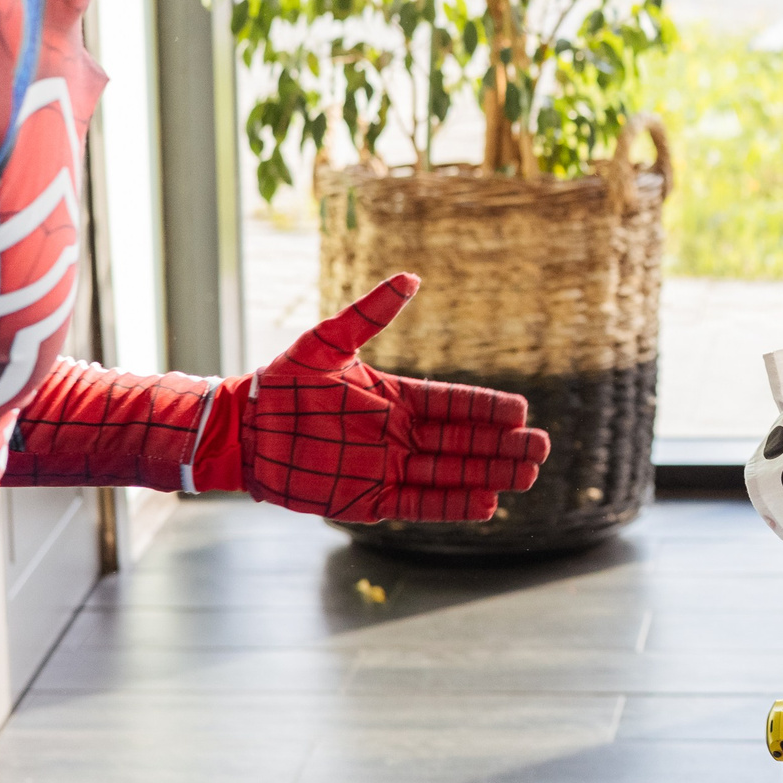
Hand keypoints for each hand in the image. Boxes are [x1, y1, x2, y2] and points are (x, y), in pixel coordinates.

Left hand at [237, 275, 549, 521]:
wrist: (242, 430)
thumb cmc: (282, 385)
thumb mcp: (327, 342)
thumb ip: (370, 314)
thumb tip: (410, 277)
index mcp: (397, 400)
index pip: (454, 404)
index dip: (487, 409)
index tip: (521, 411)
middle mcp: (400, 436)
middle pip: (464, 442)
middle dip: (503, 447)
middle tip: (541, 448)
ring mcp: (388, 469)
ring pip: (451, 473)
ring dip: (489, 475)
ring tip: (528, 476)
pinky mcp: (369, 501)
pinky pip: (420, 503)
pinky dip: (452, 505)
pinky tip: (487, 504)